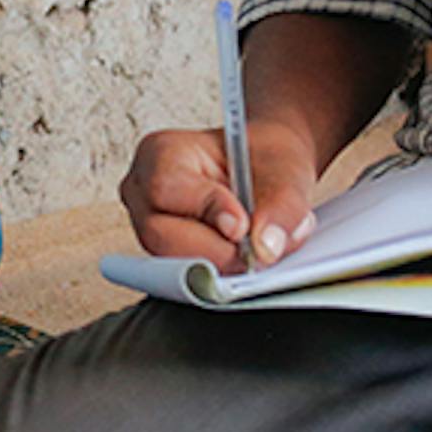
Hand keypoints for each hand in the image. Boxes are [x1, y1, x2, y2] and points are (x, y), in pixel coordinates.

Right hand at [120, 122, 322, 272]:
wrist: (271, 173)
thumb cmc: (266, 159)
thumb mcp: (286, 170)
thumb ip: (280, 206)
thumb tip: (265, 246)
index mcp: (162, 154)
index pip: (166, 186)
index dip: (206, 209)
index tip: (242, 225)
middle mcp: (145, 193)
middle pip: (161, 235)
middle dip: (214, 250)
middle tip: (254, 252)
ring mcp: (151, 228)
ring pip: (173, 264)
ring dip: (220, 264)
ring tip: (254, 251)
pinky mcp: (167, 257)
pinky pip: (186, 278)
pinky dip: (220, 274)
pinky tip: (243, 260)